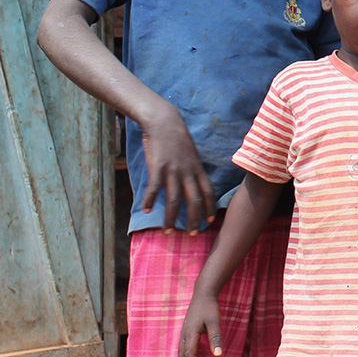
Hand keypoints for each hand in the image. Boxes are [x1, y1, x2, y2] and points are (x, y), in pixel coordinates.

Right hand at [141, 104, 216, 232]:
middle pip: (194, 201)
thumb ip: (192, 170)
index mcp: (197, 169)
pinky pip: (155, 188)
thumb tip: (193, 184)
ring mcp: (173, 170)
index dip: (209, 208)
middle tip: (192, 234)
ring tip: (168, 231)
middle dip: (194, 220)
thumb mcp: (191, 154)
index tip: (209, 221)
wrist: (164, 121)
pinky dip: (151, 201)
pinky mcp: (158, 167)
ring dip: (171, 218)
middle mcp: (188, 172)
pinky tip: (148, 210)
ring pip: (174, 200)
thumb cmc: (177, 138)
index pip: (208, 192)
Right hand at [178, 289, 221, 356]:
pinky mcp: (185, 331)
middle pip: (182, 356)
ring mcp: (183, 333)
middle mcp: (184, 334)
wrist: (203, 294)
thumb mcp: (215, 322)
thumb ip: (215, 338)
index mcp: (190, 333)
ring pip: (180, 353)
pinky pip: (182, 348)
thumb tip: (218, 355)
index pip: (189, 355)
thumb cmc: (210, 308)